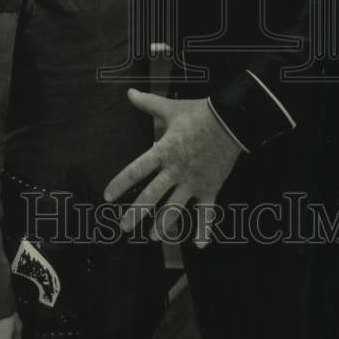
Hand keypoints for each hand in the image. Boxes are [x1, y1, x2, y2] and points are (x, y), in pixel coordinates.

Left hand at [104, 89, 242, 246]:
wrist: (231, 120)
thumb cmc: (198, 114)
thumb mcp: (170, 108)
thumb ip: (148, 103)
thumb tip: (129, 93)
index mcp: (164, 151)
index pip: (136, 170)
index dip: (120, 184)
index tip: (107, 197)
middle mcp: (176, 170)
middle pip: (152, 196)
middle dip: (136, 213)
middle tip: (124, 227)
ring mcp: (193, 182)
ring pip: (175, 208)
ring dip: (163, 225)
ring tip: (153, 237)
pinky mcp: (210, 187)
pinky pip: (208, 212)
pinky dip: (205, 229)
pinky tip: (201, 245)